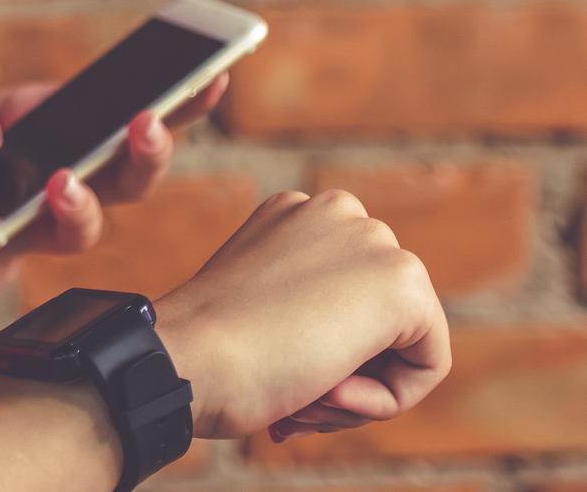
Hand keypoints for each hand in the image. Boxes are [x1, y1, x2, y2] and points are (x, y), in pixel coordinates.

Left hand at [0, 70, 228, 309]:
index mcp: (50, 135)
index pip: (125, 118)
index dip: (178, 103)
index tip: (214, 76)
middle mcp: (51, 189)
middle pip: (127, 181)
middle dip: (147, 154)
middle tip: (145, 125)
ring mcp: (21, 237)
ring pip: (77, 233)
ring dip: (78, 208)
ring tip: (59, 183)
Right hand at [155, 190, 450, 440]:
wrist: (187, 363)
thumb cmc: (205, 357)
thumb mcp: (254, 315)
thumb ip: (302, 314)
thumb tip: (344, 369)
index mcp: (294, 215)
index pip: (343, 297)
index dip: (314, 352)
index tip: (274, 376)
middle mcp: (338, 212)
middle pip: (379, 318)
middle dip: (343, 373)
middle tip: (292, 402)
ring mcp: (373, 240)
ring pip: (405, 343)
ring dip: (359, 390)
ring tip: (305, 398)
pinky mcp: (403, 280)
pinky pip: (429, 364)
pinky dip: (387, 399)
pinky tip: (330, 392)